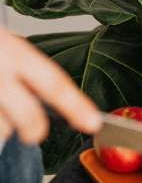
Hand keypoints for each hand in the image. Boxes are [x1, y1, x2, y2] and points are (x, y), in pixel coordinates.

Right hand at [0, 27, 100, 143]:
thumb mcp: (6, 48)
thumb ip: (27, 73)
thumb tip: (57, 107)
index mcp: (13, 51)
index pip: (53, 82)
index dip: (76, 105)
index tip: (93, 123)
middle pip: (26, 116)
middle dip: (33, 130)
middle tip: (32, 134)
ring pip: (1, 127)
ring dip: (0, 126)